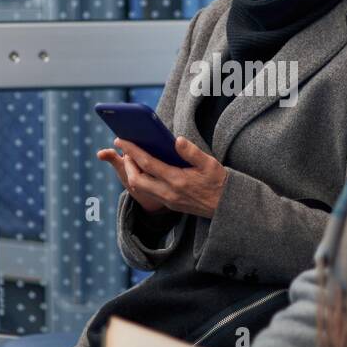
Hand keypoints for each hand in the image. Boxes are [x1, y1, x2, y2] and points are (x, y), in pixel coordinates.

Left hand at [97, 136, 226, 218]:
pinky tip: (145, 169)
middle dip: (127, 164)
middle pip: (136, 180)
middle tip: (125, 149)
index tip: (121, 139)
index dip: (132, 151)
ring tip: (133, 158)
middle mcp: (169, 193)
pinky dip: (141, 180)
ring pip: (140, 188)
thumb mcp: (210, 164)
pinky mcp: (170, 205)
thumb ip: (192, 152)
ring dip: (132, 173)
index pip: (147, 164)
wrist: (225, 206)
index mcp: (177, 180)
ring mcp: (168, 201)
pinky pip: (148, 192)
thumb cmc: (219, 182)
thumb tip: (177, 140)